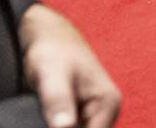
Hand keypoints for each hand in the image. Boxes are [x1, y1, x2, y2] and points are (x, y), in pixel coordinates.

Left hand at [17, 4, 121, 127]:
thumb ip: (58, 100)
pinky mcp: (82, 115)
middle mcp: (107, 112)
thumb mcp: (52, 73)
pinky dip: (59, 126)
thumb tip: (63, 127)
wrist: (49, 36)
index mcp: (109, 103)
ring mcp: (96, 115)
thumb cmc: (52, 50)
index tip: (51, 123)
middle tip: (47, 115)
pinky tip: (49, 117)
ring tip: (48, 113)